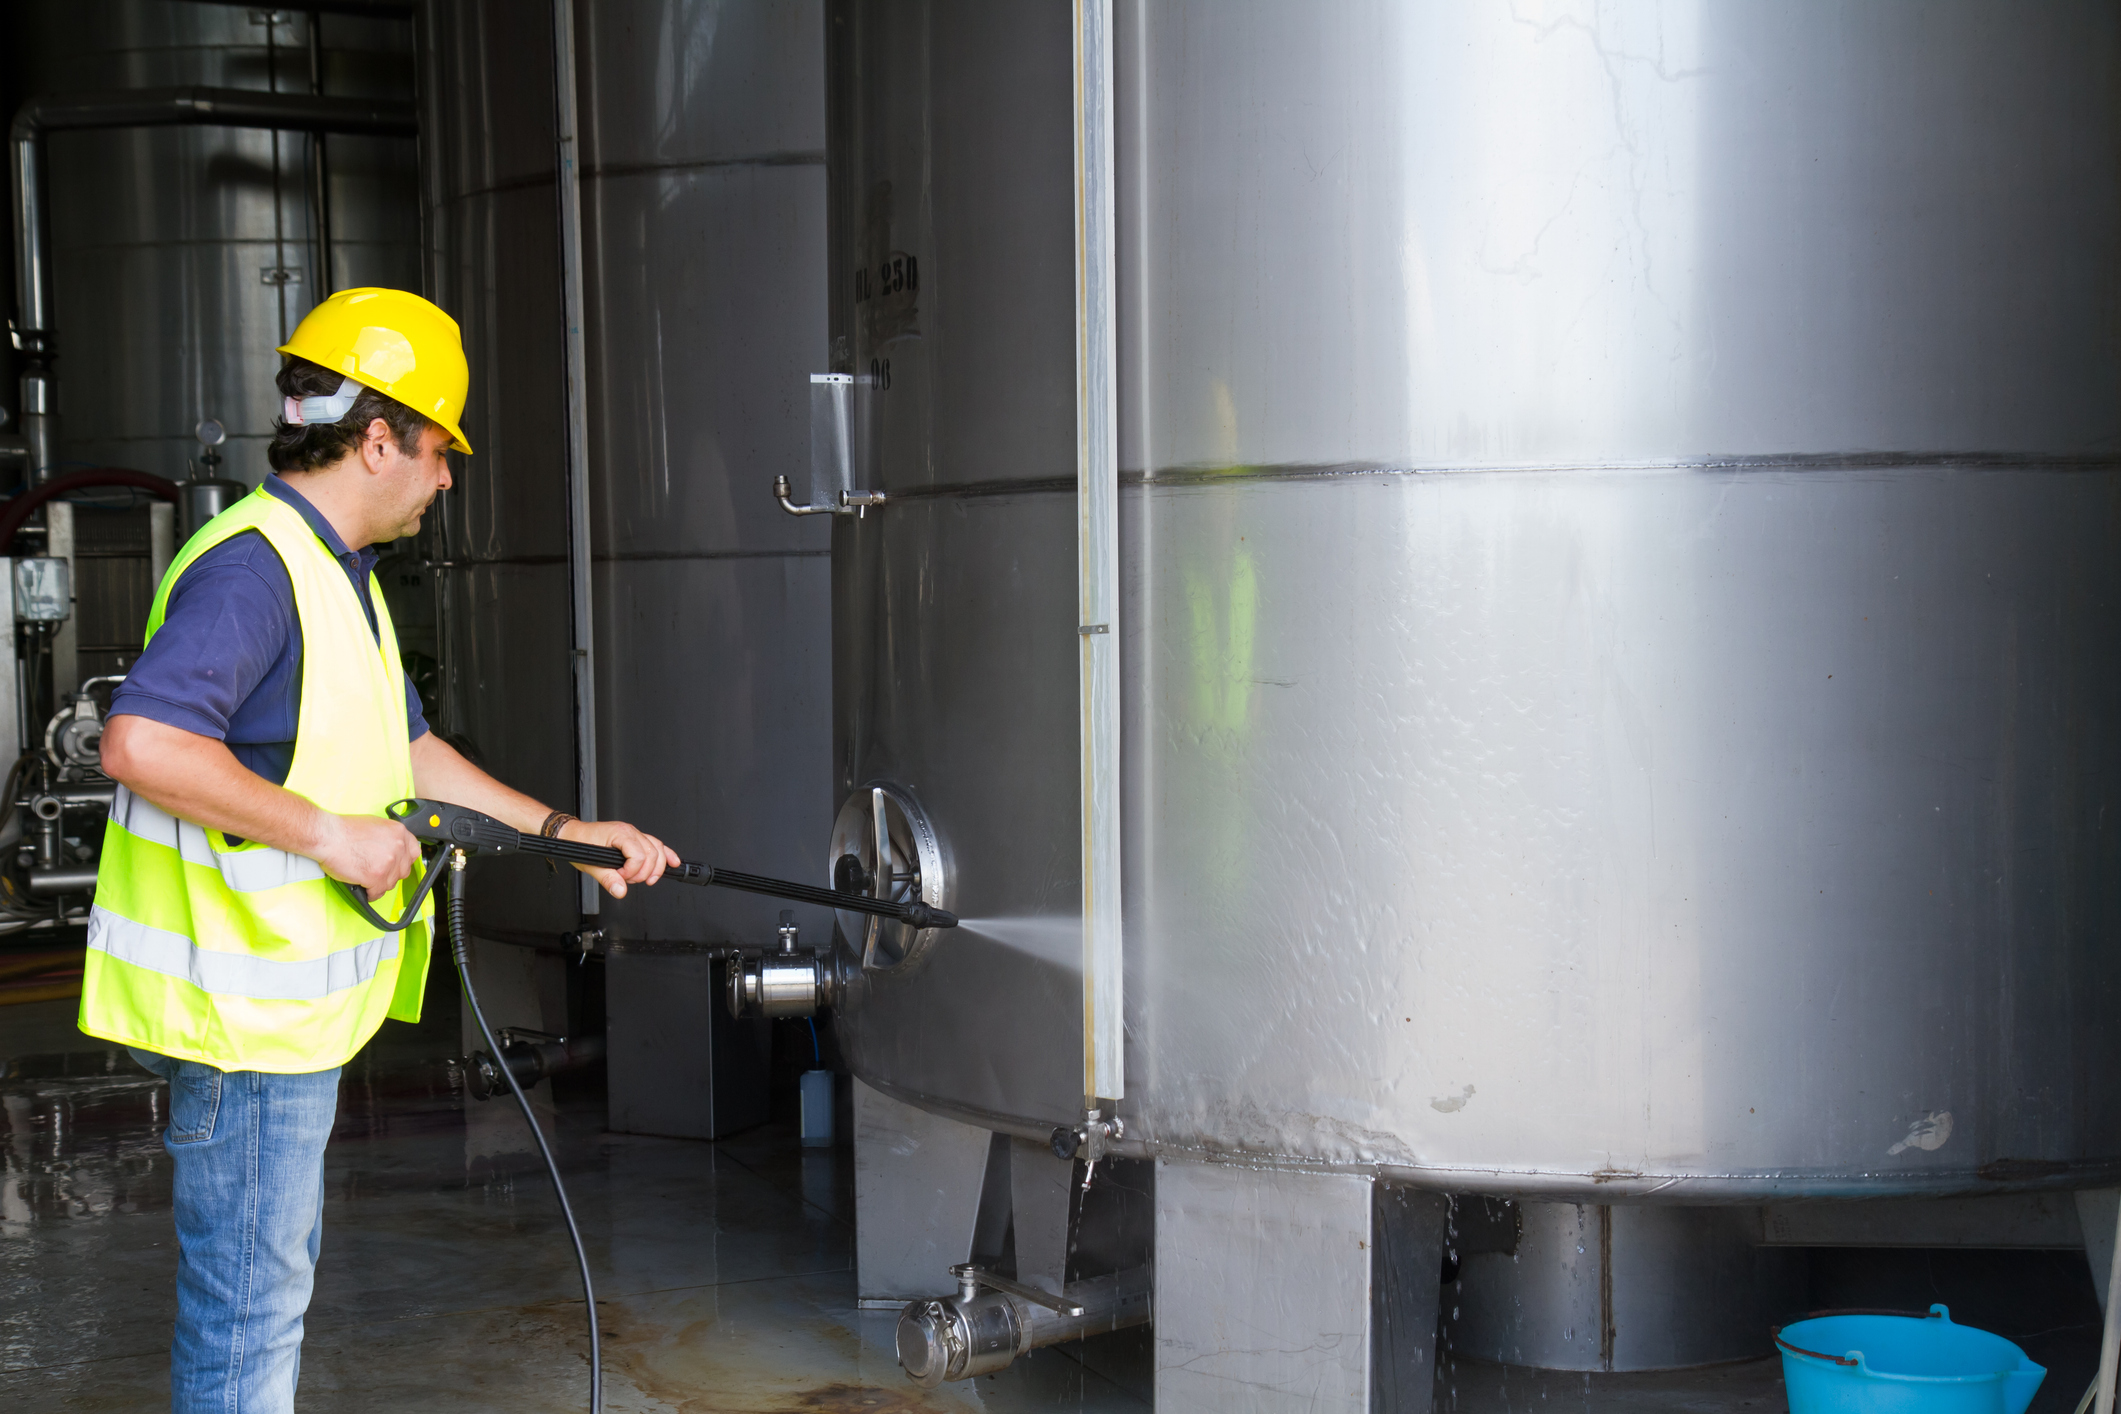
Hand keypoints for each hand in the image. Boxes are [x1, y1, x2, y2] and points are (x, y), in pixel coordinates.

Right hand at [315, 813, 422, 898]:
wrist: (328, 836)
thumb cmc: (345, 830)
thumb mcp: (376, 825)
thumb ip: (390, 838)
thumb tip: (393, 849)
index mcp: (399, 833)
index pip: (414, 852)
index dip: (403, 861)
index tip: (396, 865)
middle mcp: (398, 847)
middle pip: (403, 871)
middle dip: (390, 874)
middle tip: (377, 872)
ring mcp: (389, 863)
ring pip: (390, 883)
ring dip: (379, 884)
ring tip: (366, 878)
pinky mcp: (376, 877)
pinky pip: (378, 892)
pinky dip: (370, 893)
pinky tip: (363, 888)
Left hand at [560, 818, 679, 898]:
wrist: (572, 835)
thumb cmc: (579, 844)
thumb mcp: (591, 864)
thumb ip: (608, 879)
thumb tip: (620, 891)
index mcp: (620, 834)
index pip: (639, 856)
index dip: (631, 871)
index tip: (620, 877)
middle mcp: (630, 832)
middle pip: (652, 853)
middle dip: (644, 872)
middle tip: (629, 880)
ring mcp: (634, 834)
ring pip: (657, 849)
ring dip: (655, 867)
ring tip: (647, 879)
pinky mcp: (635, 838)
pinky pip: (656, 844)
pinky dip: (665, 854)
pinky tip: (673, 862)